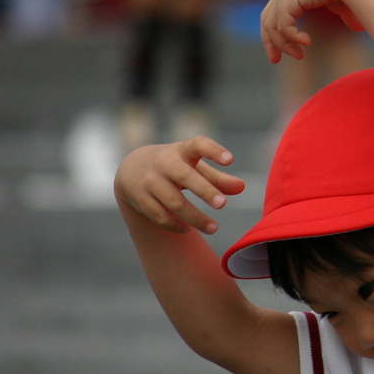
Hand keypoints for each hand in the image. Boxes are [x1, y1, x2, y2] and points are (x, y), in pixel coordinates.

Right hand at [115, 136, 244, 234]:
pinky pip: (160, 215)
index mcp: (182, 151)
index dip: (214, 151)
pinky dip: (175, 224)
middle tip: (222, 204)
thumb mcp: (194, 166)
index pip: (198, 145)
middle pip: (185, 176)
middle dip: (205, 191)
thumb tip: (242, 188)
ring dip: (195, 217)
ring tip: (213, 228)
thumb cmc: (174, 166)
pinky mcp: (140, 198)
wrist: (131, 169)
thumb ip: (218, 177)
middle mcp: (165, 163)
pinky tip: (188, 229)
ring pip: (174, 202)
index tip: (230, 160)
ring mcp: (150, 181)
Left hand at [260, 0, 364, 63]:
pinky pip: (283, 25)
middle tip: (276, 60)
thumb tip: (355, 26)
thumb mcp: (348, 2)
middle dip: (271, 42)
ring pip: (272, 26)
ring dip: (284, 45)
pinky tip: (307, 42)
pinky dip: (292, 37)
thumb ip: (346, 14)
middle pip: (267, 20)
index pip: (278, 13)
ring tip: (300, 56)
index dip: (278, 34)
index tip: (287, 52)